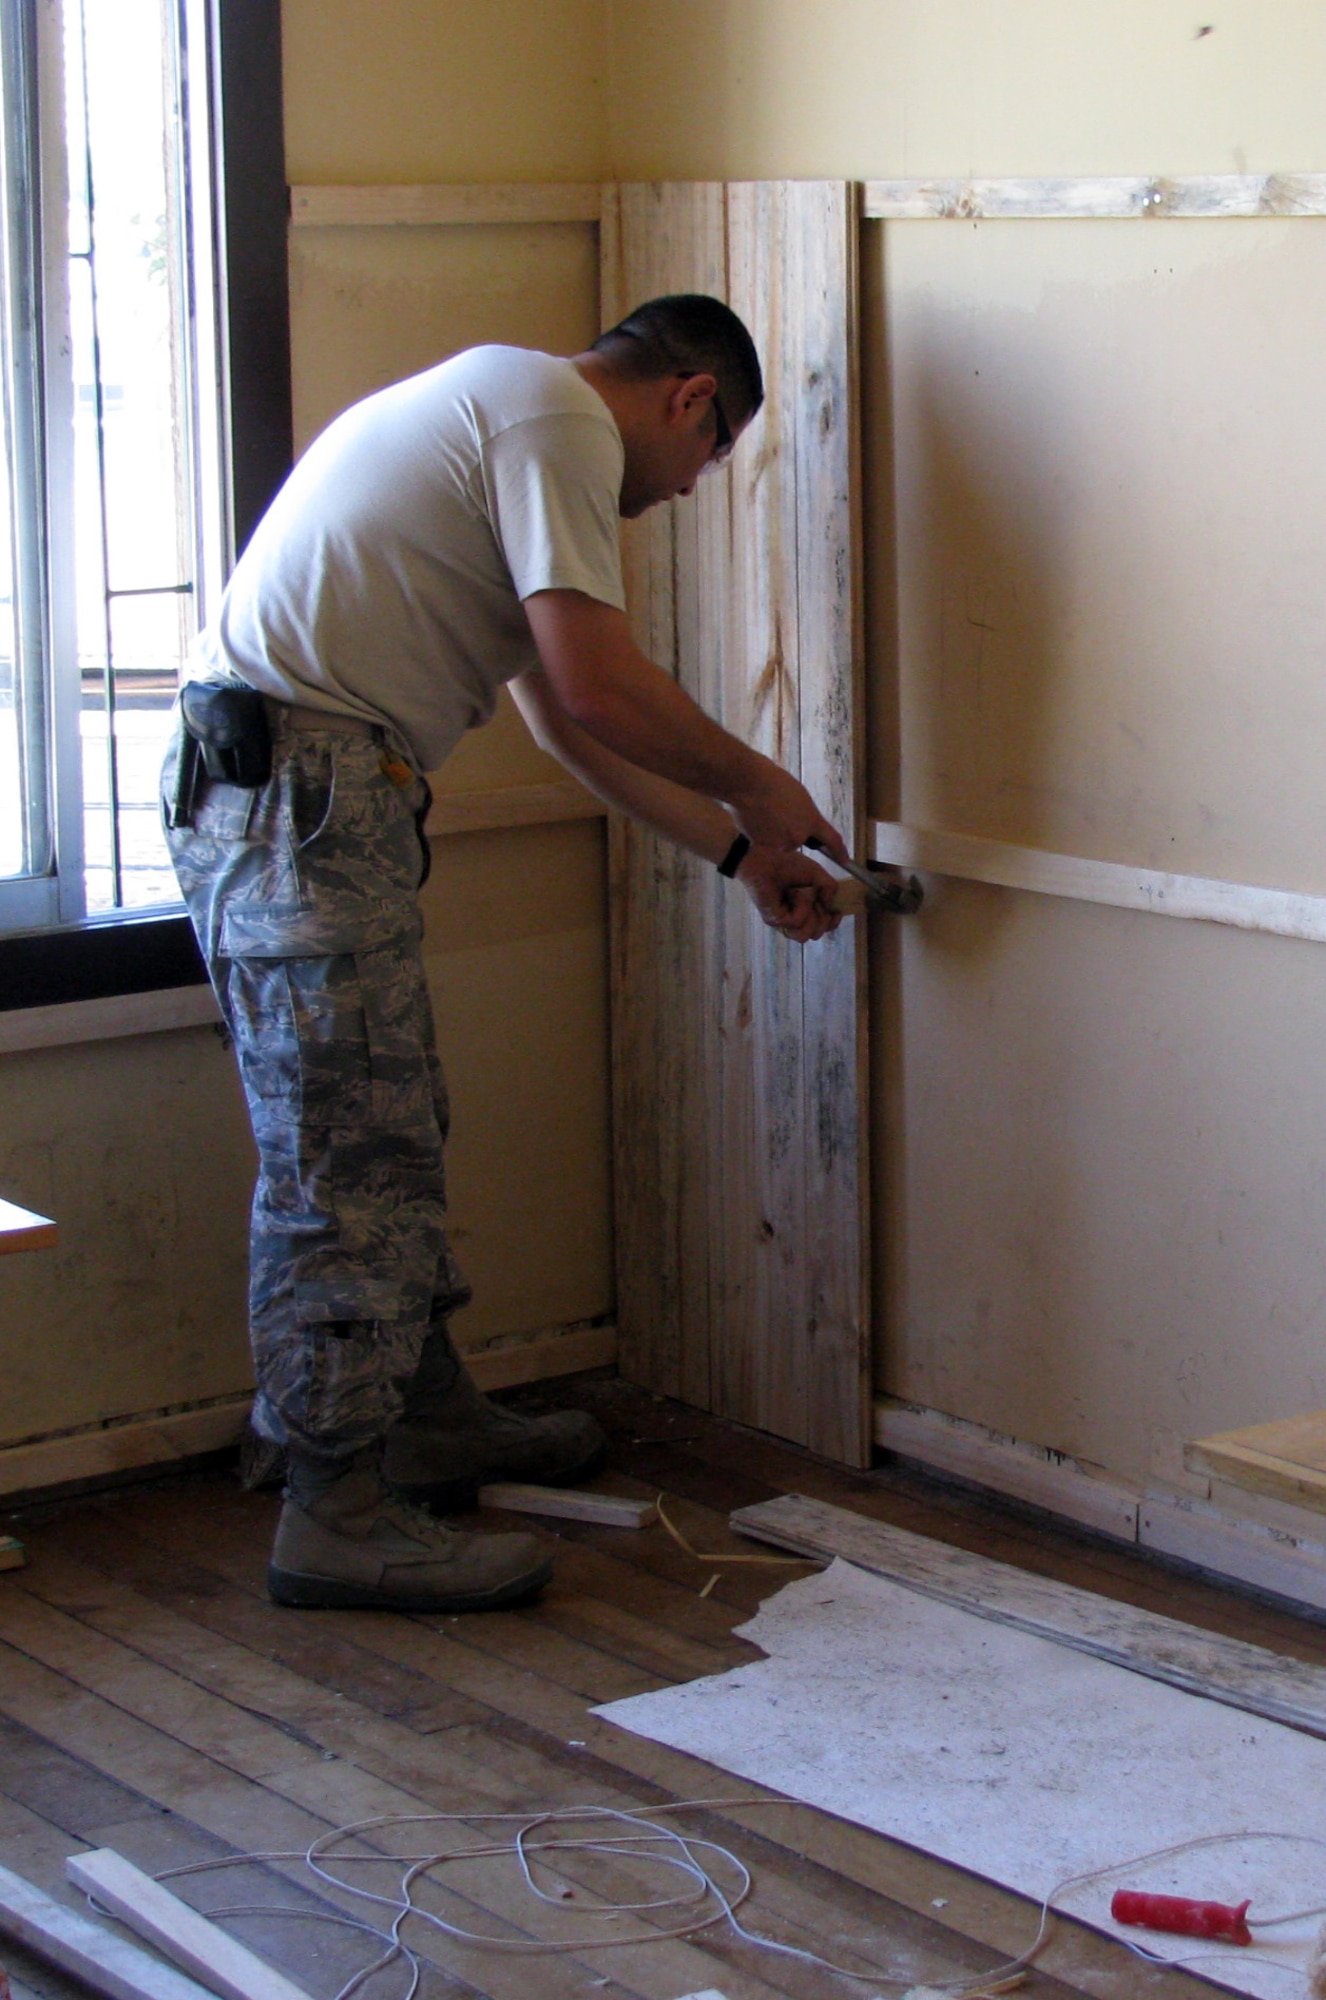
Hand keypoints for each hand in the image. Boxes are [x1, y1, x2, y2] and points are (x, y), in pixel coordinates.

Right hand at [729, 759, 850, 863]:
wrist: (749, 784)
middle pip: (798, 839)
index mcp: (811, 821)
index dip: (841, 852)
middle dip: (791, 829)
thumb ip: (806, 815)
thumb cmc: (773, 783)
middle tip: (779, 812)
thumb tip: (804, 823)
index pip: (832, 841)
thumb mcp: (801, 796)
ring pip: (780, 842)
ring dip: (775, 832)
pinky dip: (762, 833)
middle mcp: (798, 837)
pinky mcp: (762, 846)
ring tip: (765, 812)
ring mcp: (779, 843)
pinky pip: (765, 842)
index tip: (846, 860)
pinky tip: (757, 817)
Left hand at [736, 846, 842, 942]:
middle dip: (823, 918)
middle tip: (816, 900)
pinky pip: (797, 922)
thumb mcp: (817, 874)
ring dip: (811, 916)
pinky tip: (792, 893)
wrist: (767, 857)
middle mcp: (793, 917)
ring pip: (805, 936)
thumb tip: (832, 906)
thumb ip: (830, 888)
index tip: (837, 911)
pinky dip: (801, 905)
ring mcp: (783, 920)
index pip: (822, 927)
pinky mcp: (775, 919)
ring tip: (803, 898)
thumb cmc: (788, 864)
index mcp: (804, 908)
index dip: (832, 923)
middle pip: (816, 934)